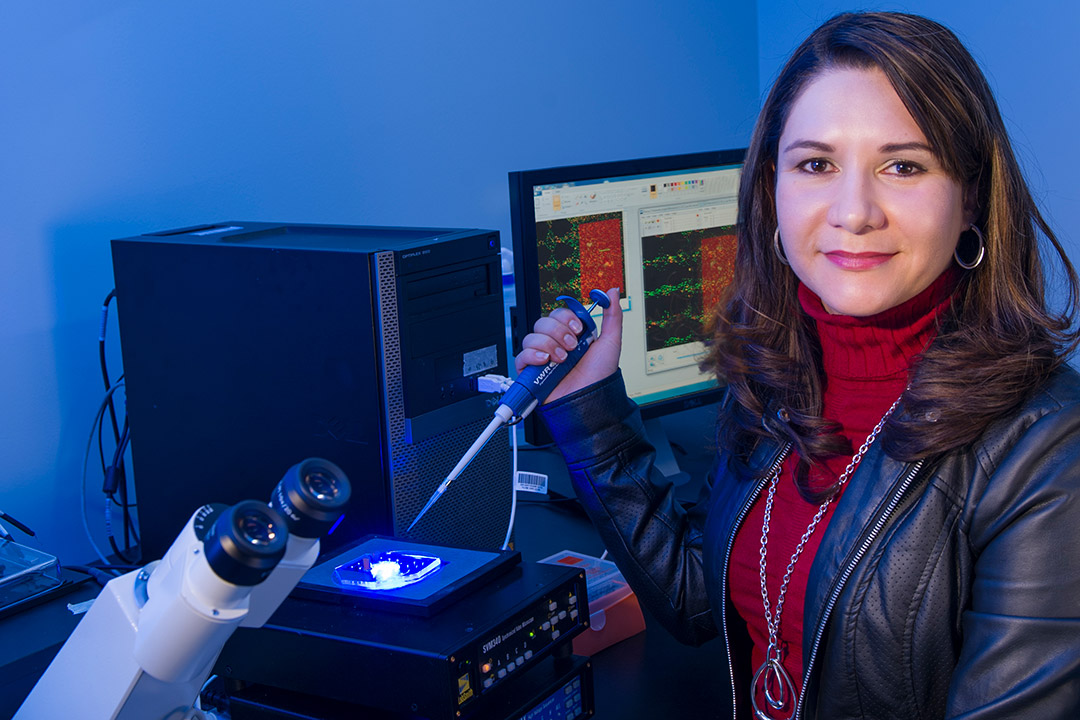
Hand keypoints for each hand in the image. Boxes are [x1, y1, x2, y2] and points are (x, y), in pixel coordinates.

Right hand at [514, 287, 622, 403]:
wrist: (591, 399)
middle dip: (558, 331)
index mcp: (570, 336)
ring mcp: (542, 358)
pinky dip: (533, 355)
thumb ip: (612, 315)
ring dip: (548, 344)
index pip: (558, 314)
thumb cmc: (600, 377)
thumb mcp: (610, 342)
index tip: (578, 329)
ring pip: (531, 336)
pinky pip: (521, 356)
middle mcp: (554, 345)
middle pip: (542, 322)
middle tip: (571, 346)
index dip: (566, 318)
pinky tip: (546, 361)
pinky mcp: (531, 372)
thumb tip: (612, 292)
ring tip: (562, 359)